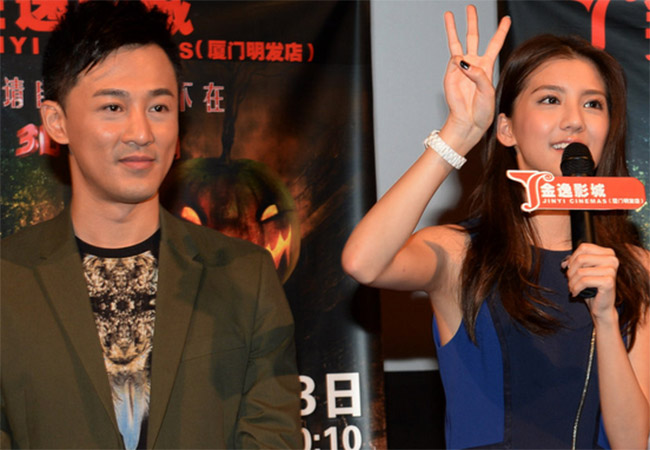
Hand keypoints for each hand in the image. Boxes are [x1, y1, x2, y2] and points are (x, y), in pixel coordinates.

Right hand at [440, 5, 510, 148]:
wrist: (468, 121)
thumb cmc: (481, 110)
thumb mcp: (488, 90)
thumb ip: (478, 74)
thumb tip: (462, 62)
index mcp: (486, 66)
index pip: (495, 44)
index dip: (500, 31)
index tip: (506, 19)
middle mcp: (473, 64)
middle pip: (473, 37)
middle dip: (472, 22)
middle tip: (470, 8)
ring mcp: (460, 68)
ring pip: (457, 43)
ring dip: (453, 29)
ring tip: (449, 15)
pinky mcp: (450, 74)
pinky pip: (454, 60)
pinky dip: (458, 60)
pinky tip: (462, 65)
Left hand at [561, 243, 618, 323]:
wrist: (602, 307)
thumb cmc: (592, 288)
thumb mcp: (583, 271)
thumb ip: (574, 262)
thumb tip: (564, 263)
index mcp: (608, 253)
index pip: (584, 247)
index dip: (572, 258)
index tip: (569, 268)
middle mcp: (612, 260)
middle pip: (581, 258)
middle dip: (571, 271)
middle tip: (569, 280)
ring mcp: (612, 270)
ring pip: (580, 271)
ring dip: (571, 281)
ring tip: (572, 287)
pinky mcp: (609, 282)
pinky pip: (584, 281)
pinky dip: (576, 288)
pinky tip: (575, 293)